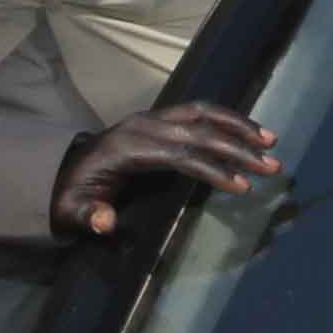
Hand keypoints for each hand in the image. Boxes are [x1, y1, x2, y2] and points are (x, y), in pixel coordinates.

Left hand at [49, 101, 279, 236]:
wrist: (61, 171)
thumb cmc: (72, 195)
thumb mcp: (71, 211)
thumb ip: (88, 216)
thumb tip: (106, 222)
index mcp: (128, 148)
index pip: (182, 155)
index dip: (214, 169)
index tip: (243, 185)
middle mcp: (144, 125)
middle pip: (200, 131)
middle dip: (239, 148)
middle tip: (271, 166)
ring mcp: (153, 118)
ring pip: (203, 112)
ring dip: (239, 124)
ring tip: (270, 140)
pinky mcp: (159, 118)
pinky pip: (199, 111)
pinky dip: (226, 118)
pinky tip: (249, 130)